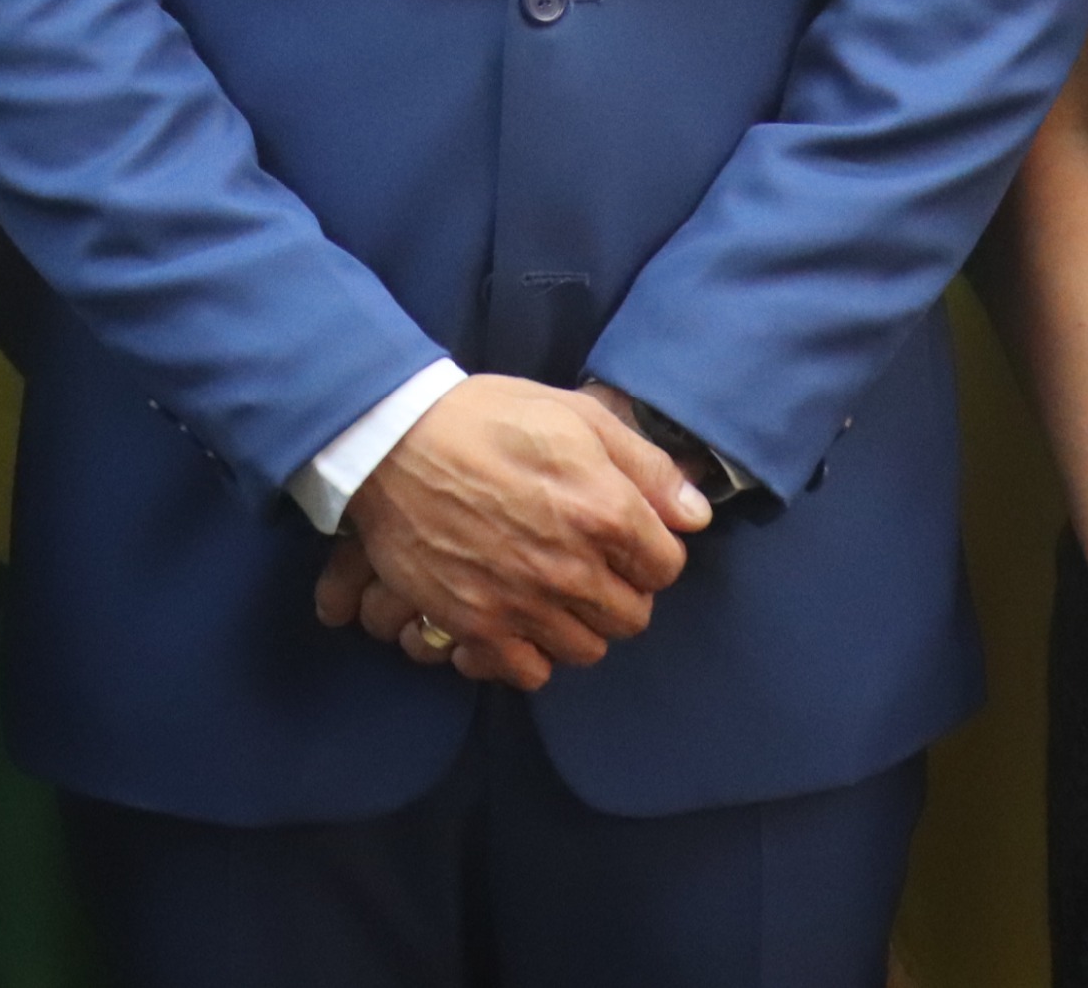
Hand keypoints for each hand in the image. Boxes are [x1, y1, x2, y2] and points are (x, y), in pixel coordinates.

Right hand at [323, 376, 705, 689]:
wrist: (392, 441)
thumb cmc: (486, 417)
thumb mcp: (576, 415)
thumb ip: (646, 467)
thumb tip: (696, 514)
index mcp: (605, 511)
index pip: (665, 566)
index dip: (650, 551)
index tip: (626, 540)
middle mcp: (572, 568)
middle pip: (631, 617)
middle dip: (619, 592)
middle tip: (589, 566)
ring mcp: (523, 603)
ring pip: (585, 649)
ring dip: (577, 626)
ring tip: (552, 593)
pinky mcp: (475, 626)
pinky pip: (528, 672)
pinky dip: (528, 655)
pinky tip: (516, 622)